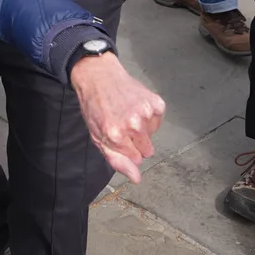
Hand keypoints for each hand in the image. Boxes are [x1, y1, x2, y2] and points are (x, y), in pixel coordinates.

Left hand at [70, 53, 166, 183]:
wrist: (99, 76)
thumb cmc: (95, 108)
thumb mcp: (97, 137)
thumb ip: (117, 160)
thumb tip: (137, 178)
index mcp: (116, 137)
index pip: (136, 159)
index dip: (127, 149)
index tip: (119, 137)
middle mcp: (133, 125)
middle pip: (147, 150)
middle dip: (136, 141)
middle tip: (123, 124)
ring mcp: (146, 113)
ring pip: (152, 135)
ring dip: (143, 127)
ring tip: (127, 113)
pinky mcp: (156, 102)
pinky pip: (158, 120)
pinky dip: (150, 116)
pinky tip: (136, 106)